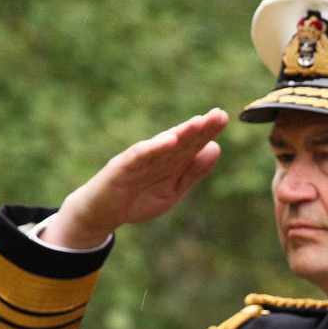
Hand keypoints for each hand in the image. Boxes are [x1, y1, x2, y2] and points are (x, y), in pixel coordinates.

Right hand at [45, 109, 229, 247]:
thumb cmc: (138, 199)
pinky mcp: (122, 167)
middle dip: (199, 128)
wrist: (103, 213)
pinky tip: (170, 140)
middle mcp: (156, 155)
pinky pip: (140, 155)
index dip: (207, 132)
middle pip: (181, 140)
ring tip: (199, 123)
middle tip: (219, 115)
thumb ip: (193, 171)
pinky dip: (154, 147)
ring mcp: (139, 160)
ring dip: (181, 133)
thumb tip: (216, 148)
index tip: (224, 118)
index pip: (191, 144)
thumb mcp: (173, 189)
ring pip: (163, 144)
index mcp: (170, 161)